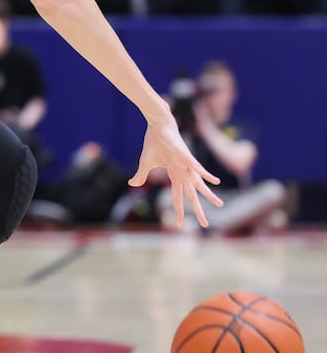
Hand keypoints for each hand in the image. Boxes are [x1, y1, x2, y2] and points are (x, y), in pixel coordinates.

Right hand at [128, 113, 222, 227]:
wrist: (158, 126)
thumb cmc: (154, 143)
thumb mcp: (145, 164)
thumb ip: (141, 175)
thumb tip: (132, 184)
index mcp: (174, 175)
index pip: (177, 197)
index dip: (178, 211)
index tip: (180, 225)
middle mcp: (183, 172)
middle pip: (191, 195)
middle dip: (198, 210)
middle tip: (205, 225)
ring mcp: (186, 164)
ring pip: (199, 183)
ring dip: (209, 194)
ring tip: (220, 204)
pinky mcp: (186, 155)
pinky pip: (197, 166)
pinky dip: (205, 174)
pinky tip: (215, 181)